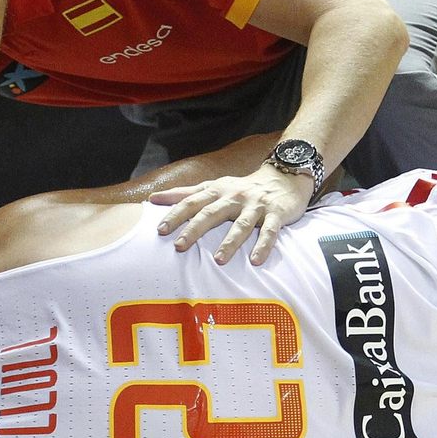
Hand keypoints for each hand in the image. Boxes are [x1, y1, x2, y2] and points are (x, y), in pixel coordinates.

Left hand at [150, 165, 315, 264]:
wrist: (283, 177)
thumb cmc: (241, 188)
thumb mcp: (213, 187)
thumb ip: (184, 194)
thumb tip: (153, 198)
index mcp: (217, 191)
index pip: (192, 202)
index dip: (176, 215)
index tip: (160, 230)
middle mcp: (234, 197)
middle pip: (212, 213)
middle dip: (195, 229)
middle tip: (179, 246)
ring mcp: (255, 206)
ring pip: (241, 225)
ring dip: (230, 242)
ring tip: (219, 260)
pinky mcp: (276, 214)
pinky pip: (270, 231)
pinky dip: (264, 245)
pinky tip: (256, 260)